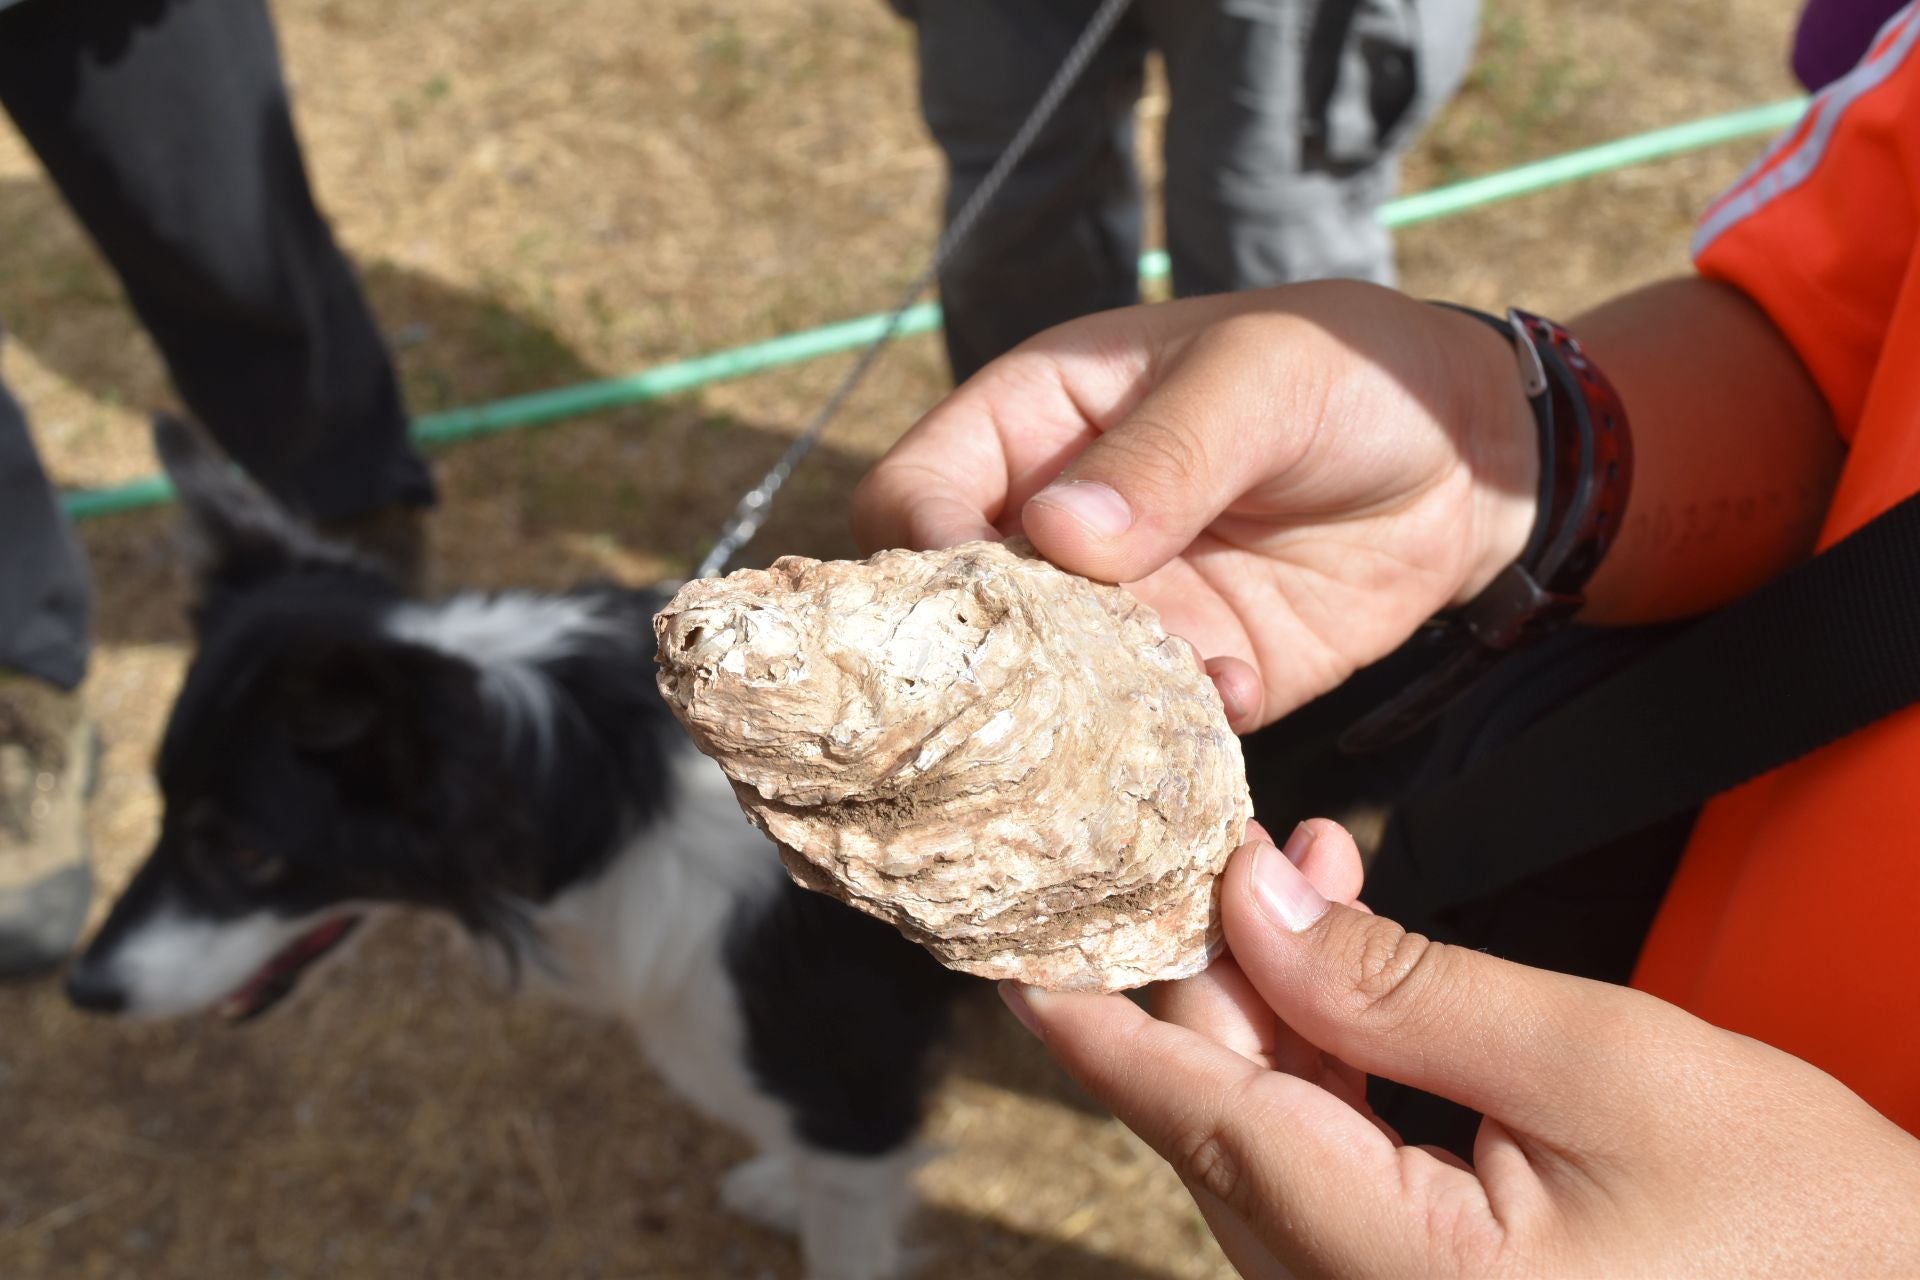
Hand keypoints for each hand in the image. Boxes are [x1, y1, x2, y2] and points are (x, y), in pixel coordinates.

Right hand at [851, 281, 1539, 730]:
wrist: (1471, 458)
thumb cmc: (1350, 372)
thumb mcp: (1260, 380)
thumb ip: (1169, 450)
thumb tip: (1060, 533)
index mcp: (1033, 424)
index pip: (911, 497)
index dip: (917, 555)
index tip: (976, 607)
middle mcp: (1052, 526)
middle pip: (958, 616)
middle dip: (985, 665)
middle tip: (1043, 698)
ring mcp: (1116, 610)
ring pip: (1039, 691)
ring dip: (1076, 718)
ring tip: (1150, 710)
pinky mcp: (1185, 675)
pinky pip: (1135, 731)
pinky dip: (1161, 742)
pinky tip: (1229, 705)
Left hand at [1005, 821, 1919, 1277]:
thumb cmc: (1797, 1222)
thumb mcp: (1595, 1061)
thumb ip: (1399, 983)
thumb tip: (1256, 900)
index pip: (1198, 1124)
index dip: (1093, 1023)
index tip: (1008, 948)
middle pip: (1222, 1124)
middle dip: (1209, 975)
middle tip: (1223, 845)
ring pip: (1264, 1142)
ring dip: (1272, 1008)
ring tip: (1302, 876)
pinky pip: (1322, 1173)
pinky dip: (1321, 1068)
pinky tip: (1343, 972)